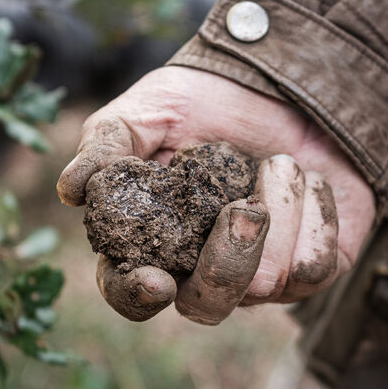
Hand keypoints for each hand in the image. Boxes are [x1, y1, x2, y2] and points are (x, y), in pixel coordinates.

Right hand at [56, 66, 375, 323]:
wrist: (287, 81)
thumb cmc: (207, 98)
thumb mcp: (150, 108)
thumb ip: (107, 145)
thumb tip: (71, 191)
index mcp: (152, 242)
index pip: (132, 294)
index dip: (137, 297)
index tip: (154, 281)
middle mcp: (204, 270)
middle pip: (207, 306)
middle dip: (226, 263)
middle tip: (243, 210)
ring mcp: (262, 274)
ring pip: (268, 285)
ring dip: (278, 215)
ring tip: (279, 161)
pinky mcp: (315, 265)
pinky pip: (316, 267)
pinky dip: (315, 213)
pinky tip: (308, 176)